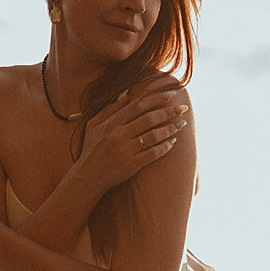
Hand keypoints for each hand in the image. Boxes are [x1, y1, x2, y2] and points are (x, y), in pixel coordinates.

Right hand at [70, 84, 189, 191]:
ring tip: (182, 124)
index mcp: (110, 123)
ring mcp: (125, 151)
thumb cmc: (90, 150)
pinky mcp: (131, 165)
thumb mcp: (93, 125)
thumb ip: (110, 109)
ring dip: (171, 128)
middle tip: (183, 108)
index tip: (171, 95)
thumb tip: (126, 93)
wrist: (86, 178)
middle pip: (149, 119)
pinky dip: (165, 147)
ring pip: (154, 135)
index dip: (157, 98)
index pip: (138, 106)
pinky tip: (173, 142)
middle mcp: (118, 135)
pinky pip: (153, 153)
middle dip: (169, 112)